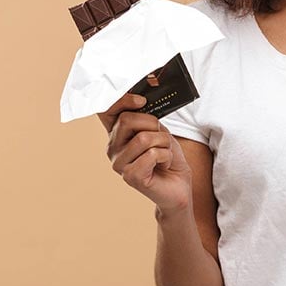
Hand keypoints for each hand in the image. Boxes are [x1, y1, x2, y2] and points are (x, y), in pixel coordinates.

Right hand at [97, 93, 192, 213]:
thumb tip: (142, 101)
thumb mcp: (159, 131)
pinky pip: (152, 154)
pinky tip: (164, 165)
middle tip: (161, 138)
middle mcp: (112, 148)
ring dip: (164, 143)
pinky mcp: (130, 177)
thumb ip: (147, 118)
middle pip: (126, 120)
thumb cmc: (168, 157)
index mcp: (117, 135)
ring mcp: (119, 164)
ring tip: (165, 153)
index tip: (141, 100)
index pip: (107, 111)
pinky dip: (166, 156)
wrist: (179, 185)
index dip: (121, 101)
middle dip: (153, 124)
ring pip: (143, 138)